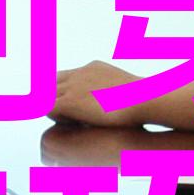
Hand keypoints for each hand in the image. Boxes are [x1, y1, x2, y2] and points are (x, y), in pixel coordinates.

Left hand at [53, 62, 193, 132]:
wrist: (143, 99)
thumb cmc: (145, 99)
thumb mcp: (131, 91)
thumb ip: (120, 93)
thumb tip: (126, 104)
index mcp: (93, 67)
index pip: (69, 75)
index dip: (67, 90)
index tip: (73, 105)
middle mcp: (80, 73)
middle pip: (53, 82)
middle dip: (56, 97)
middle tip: (65, 115)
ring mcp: (73, 86)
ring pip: (49, 95)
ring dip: (55, 108)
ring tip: (68, 122)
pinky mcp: (69, 101)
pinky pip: (48, 108)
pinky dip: (56, 117)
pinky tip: (71, 126)